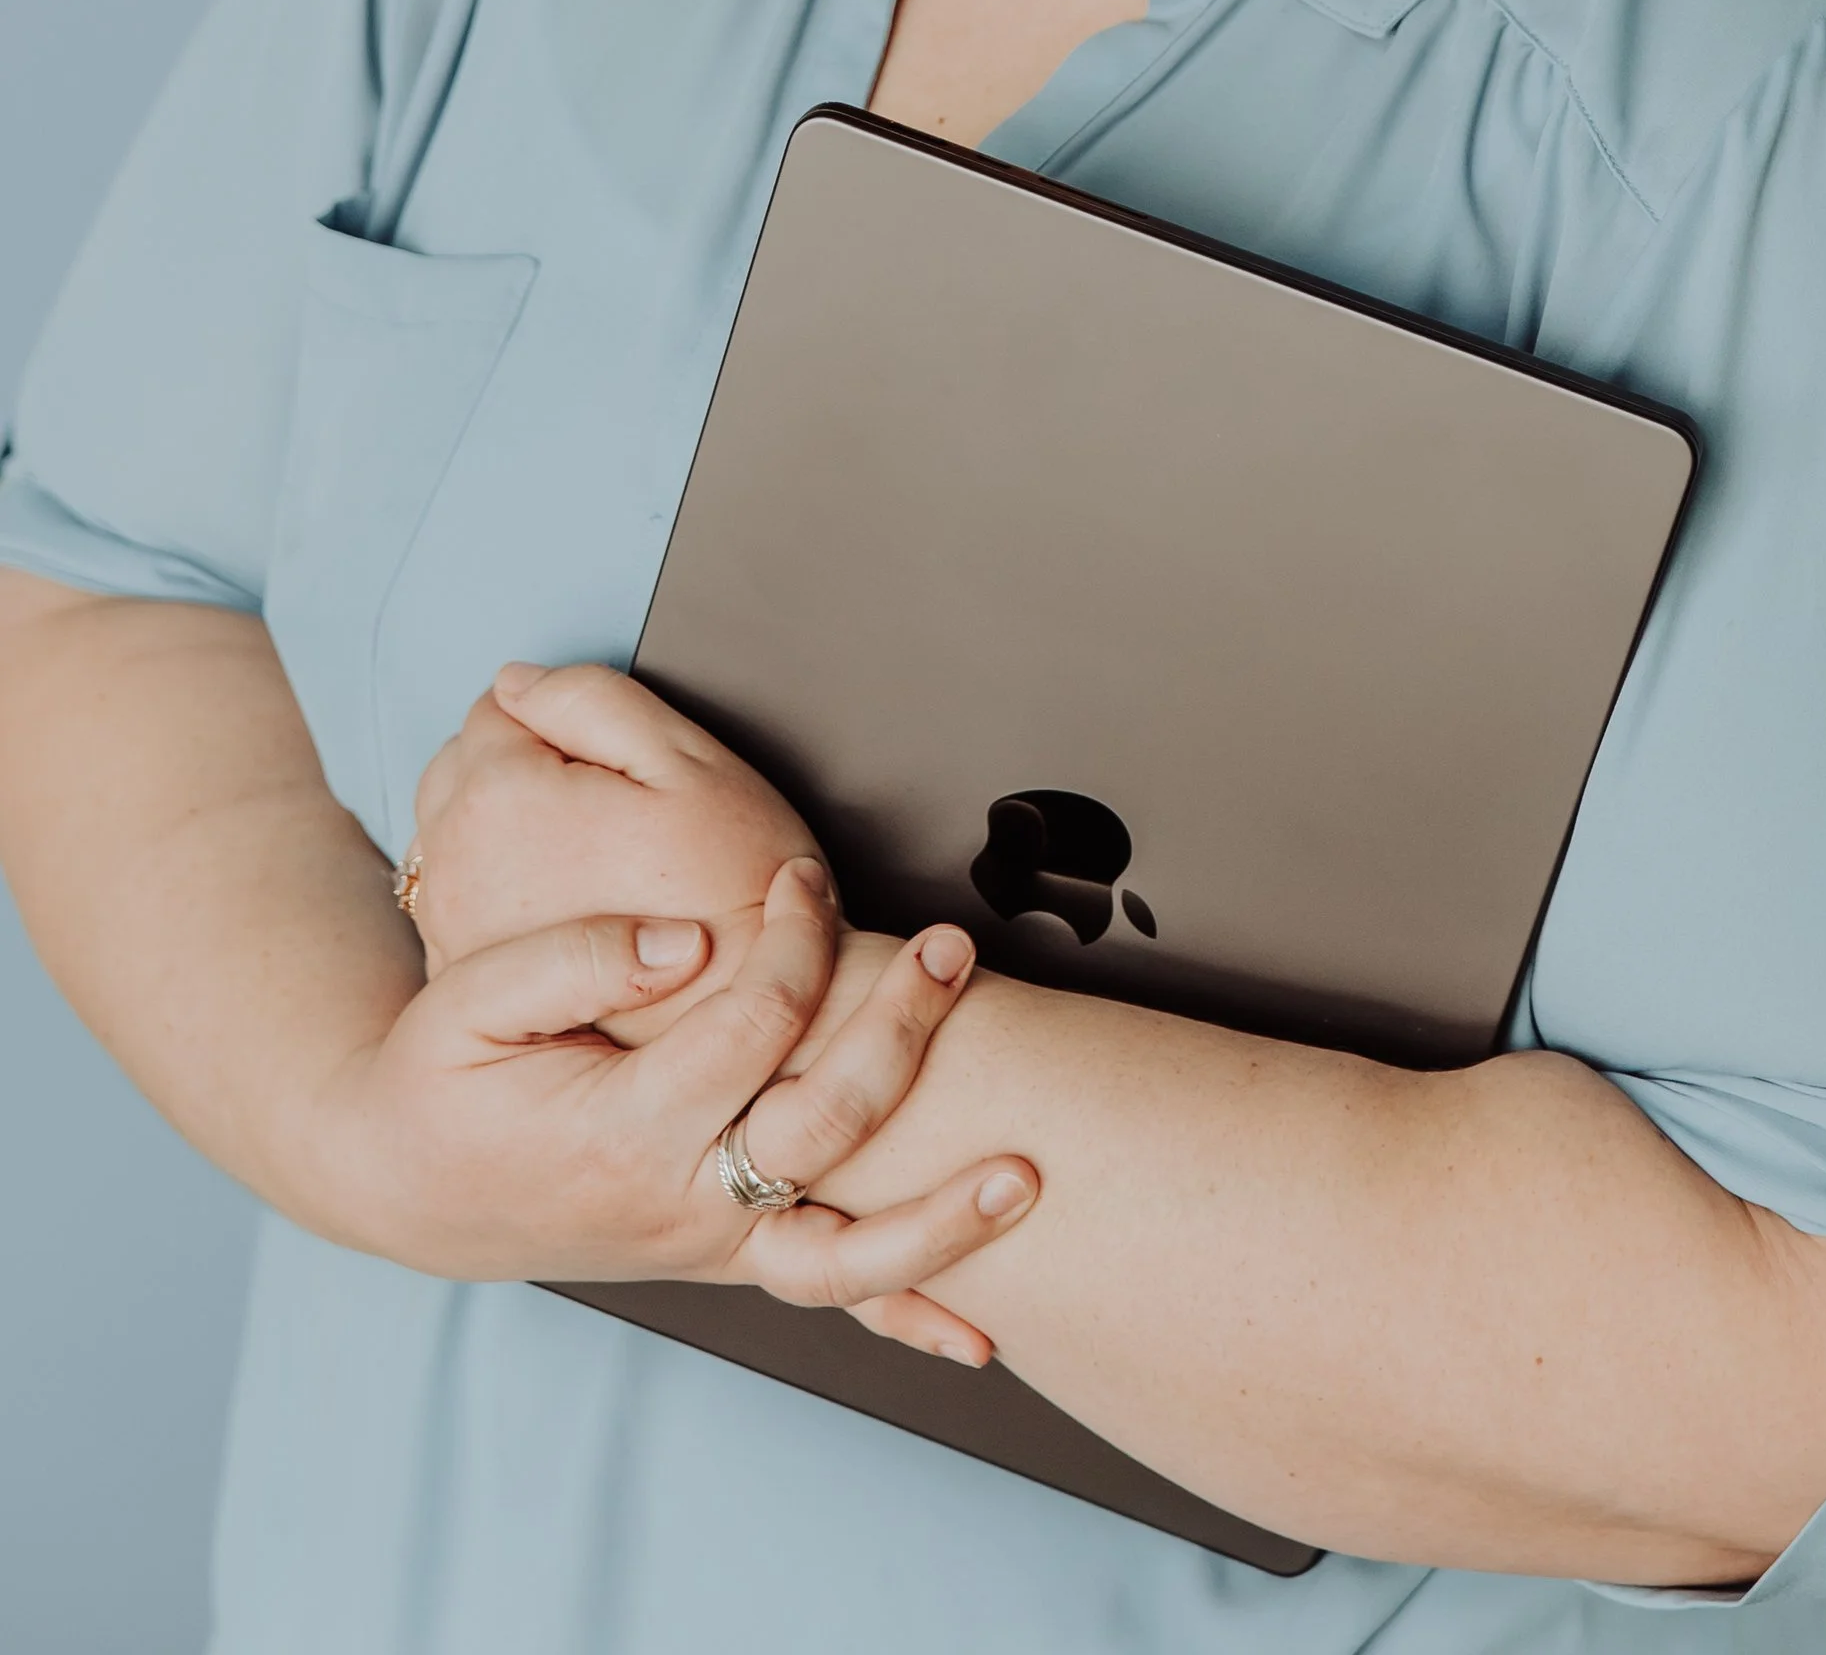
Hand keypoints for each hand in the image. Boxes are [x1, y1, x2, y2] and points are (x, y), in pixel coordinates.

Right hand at [322, 856, 1037, 1357]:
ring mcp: (706, 1243)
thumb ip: (577, 959)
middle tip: (952, 948)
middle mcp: (676, 1203)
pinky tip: (981, 1338)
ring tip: (1027, 1172)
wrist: (408, 1182)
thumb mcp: (473, 999)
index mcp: (619, 1129)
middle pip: (822, 1125)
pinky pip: (826, 1298)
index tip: (804, 876)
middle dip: (902, 1031)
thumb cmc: (440, 1077)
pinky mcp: (724, 1255)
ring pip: (841, 1258)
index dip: (792, 938)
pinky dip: (906, 1315)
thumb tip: (685, 940)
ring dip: (940, 1221)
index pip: (749, 1023)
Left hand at [409, 662, 809, 1042]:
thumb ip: (593, 699)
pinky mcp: (462, 975)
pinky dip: (494, 883)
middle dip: (517, 763)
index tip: (619, 761)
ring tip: (585, 852)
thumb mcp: (689, 763)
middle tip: (605, 802)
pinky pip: (454, 894)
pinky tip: (562, 902)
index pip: (499, 704)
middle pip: (459, 763)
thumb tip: (518, 682)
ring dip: (498, 824)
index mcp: (502, 793)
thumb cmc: (732, 892)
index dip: (565, 720)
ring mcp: (450, 926)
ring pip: (449, 829)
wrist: (744, 1025)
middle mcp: (454, 860)